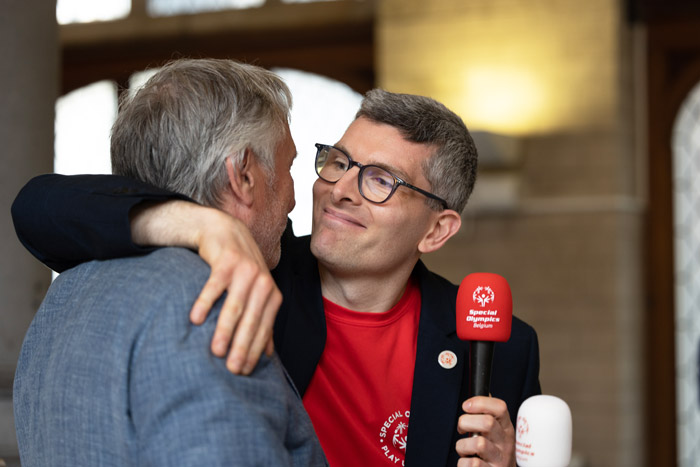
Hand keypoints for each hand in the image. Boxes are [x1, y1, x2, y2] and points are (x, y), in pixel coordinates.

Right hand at [191, 212, 281, 374]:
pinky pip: (214, 285)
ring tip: (215, 351)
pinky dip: (205, 302)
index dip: (254, 351)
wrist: (226, 231)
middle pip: (251, 320)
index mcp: (271, 294)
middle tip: (232, 370)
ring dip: (225, 330)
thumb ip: (262, 319)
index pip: (264, 328)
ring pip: (235, 306)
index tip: (243, 372)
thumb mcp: (256, 292)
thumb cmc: (240, 269)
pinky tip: (196, 320)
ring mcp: (245, 270)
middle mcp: (262, 283)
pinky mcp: (226, 261)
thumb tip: (268, 354)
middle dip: (242, 347)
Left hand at [455, 396, 515, 466]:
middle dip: (466, 422)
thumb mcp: (496, 433)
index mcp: (506, 428)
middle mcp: (506, 442)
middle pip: (487, 422)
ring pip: (479, 443)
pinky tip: (467, 463)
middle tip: (461, 429)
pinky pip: (472, 464)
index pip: (500, 407)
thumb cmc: (493, 453)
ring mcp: (500, 459)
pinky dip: (463, 463)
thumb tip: (481, 395)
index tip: (466, 406)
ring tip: (464, 449)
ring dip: (463, 446)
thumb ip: (488, 416)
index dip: (480, 402)